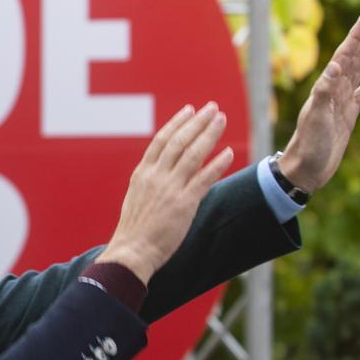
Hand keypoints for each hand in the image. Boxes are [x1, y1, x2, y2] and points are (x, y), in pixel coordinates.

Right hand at [98, 102, 233, 283]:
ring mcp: (170, 189)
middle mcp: (155, 176)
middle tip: (212, 108)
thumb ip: (149, 183)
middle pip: (179, 141)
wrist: (131, 251)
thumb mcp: (135, 199)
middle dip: (197, 122)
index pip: (161, 141)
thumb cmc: (133, 231)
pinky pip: (204, 179)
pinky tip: (228, 153)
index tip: (189, 110)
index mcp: (142, 174)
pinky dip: (217, 164)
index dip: (177, 123)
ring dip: (209, 135)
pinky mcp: (184, 204)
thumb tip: (160, 174)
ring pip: (193, 154)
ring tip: (222, 120)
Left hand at [276, 14, 359, 192]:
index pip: (342, 57)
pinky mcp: (349, 116)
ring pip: (358, 71)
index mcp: (325, 89)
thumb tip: (334, 66)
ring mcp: (341, 103)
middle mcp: (333, 92)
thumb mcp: (316, 117)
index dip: (354, 38)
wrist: (307, 169)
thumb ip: (324, 92)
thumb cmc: (309, 145)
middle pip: (351, 59)